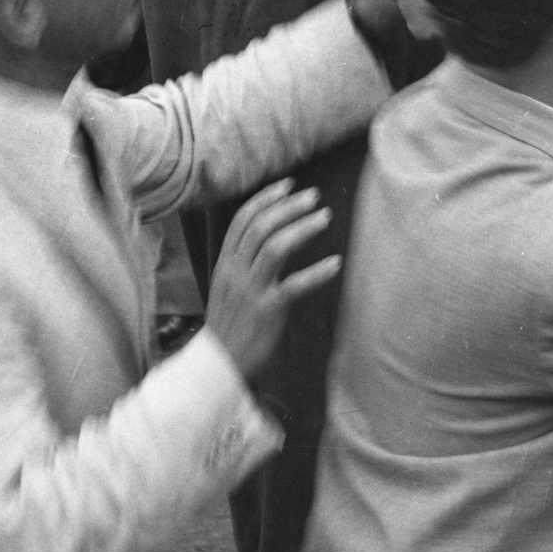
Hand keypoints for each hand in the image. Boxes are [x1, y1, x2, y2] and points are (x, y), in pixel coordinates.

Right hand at [202, 180, 338, 378]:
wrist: (217, 366)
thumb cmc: (230, 326)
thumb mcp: (228, 288)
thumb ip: (243, 263)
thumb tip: (266, 237)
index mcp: (225, 264)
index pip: (242, 221)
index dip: (265, 199)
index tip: (288, 185)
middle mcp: (235, 272)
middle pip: (260, 227)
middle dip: (288, 206)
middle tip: (315, 197)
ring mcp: (250, 291)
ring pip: (275, 247)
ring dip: (302, 228)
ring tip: (325, 218)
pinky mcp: (267, 311)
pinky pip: (293, 286)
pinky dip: (316, 272)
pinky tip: (335, 263)